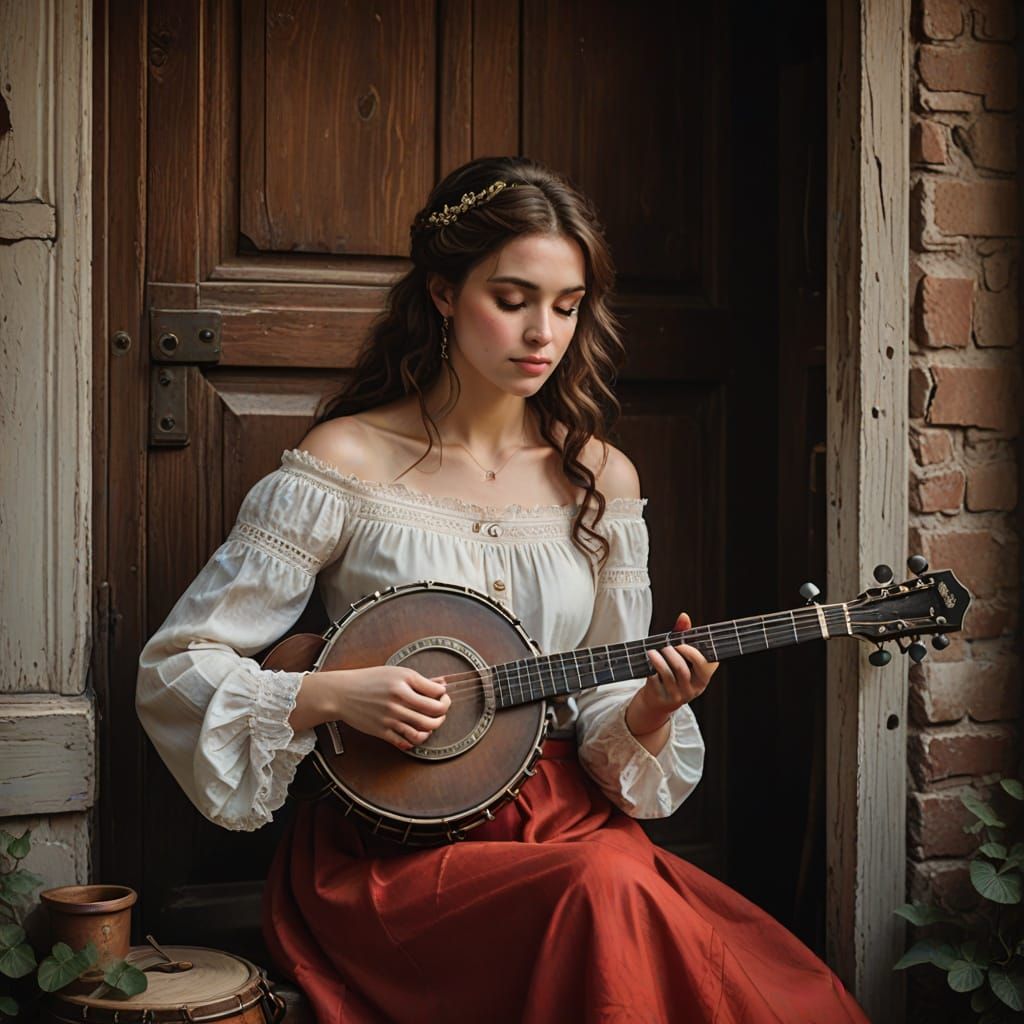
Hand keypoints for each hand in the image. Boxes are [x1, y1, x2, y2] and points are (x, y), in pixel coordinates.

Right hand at [291, 666, 449, 750]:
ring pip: (424, 730)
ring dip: (433, 728)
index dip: (445, 696)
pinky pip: (406, 742)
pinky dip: (416, 740)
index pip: (437, 694)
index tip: (443, 696)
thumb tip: (442, 684)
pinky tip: (417, 733)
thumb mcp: (396, 672)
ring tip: (432, 723)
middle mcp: (398, 701)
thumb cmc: (369, 680)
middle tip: (442, 710)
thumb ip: (420, 680)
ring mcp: (391, 718)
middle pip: (434, 713)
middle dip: (443, 713)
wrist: (342, 693)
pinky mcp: (383, 731)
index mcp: (403, 683)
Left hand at [626, 612, 718, 736]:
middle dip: (674, 654)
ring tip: (651, 651)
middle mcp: (692, 689)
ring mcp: (677, 695)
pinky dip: (650, 669)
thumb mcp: (681, 657)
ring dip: (658, 659)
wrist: (657, 702)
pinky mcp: (661, 698)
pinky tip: (648, 662)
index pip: (707, 665)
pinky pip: (655, 680)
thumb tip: (684, 616)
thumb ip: (683, 636)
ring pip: (668, 674)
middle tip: (666, 646)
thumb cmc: (672, 673)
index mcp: (702, 678)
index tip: (682, 643)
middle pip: (683, 668)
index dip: (695, 653)